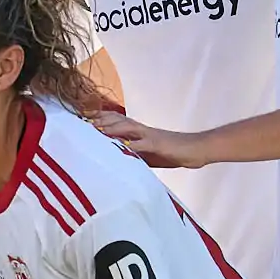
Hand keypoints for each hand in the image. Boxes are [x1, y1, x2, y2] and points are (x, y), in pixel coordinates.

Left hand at [91, 112, 207, 168]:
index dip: (102, 119)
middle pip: (118, 120)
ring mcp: (149, 135)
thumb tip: (118, 159)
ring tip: (94, 128)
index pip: (118, 121)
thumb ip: (134, 154)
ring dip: (110, 127)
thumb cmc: (173, 153)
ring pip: (127, 127)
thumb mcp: (149, 155)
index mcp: (140, 132)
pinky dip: (129, 144)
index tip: (84, 120)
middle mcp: (142, 130)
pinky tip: (118, 146)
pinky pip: (141, 143)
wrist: (197, 150)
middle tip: (82, 120)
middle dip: (100, 120)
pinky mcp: (157, 144)